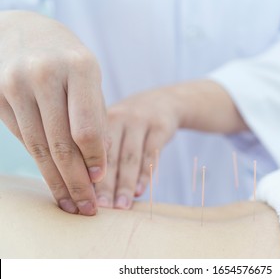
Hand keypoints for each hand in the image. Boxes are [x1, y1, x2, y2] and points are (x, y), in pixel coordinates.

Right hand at [0, 11, 106, 214]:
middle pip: (61, 143)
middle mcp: (46, 75)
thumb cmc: (67, 60)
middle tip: (87, 207)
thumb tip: (98, 163)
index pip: (87, 128)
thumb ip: (95, 117)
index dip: (94, 159)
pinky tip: (52, 179)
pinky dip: (40, 162)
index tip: (101, 179)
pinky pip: (23, 137)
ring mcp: (16, 84)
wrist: (24, 32)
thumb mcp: (90, 79)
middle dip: (76, 181)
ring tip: (70, 202)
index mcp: (79, 68)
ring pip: (38, 146)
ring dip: (56, 180)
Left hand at [95, 88, 180, 208]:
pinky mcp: (160, 126)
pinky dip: (145, 174)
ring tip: (122, 206)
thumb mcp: (112, 127)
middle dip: (106, 185)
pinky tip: (140, 191)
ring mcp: (140, 121)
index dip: (86, 176)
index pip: (89, 151)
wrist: (163, 102)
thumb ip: (99, 150)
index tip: (84, 199)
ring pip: (131, 157)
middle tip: (102, 208)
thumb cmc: (130, 124)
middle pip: (110, 156)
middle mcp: (118, 117)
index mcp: (99, 119)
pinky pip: (151, 153)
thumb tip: (85, 190)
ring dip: (126, 184)